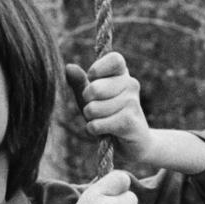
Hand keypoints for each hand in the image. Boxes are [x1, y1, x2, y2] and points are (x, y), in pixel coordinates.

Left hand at [65, 52, 153, 167]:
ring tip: (102, 122)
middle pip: (95, 88)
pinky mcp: (129, 122)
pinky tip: (103, 132)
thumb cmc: (109, 116)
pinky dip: (93, 130)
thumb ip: (80, 83)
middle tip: (95, 110)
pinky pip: (98, 124)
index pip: (115, 59)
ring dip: (91, 119)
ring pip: (94, 109)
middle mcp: (131, 84)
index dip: (99, 68)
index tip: (91, 78)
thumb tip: (69, 67)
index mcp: (122, 73)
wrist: (135, 144)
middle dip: (87, 103)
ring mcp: (132, 102)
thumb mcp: (92, 98)